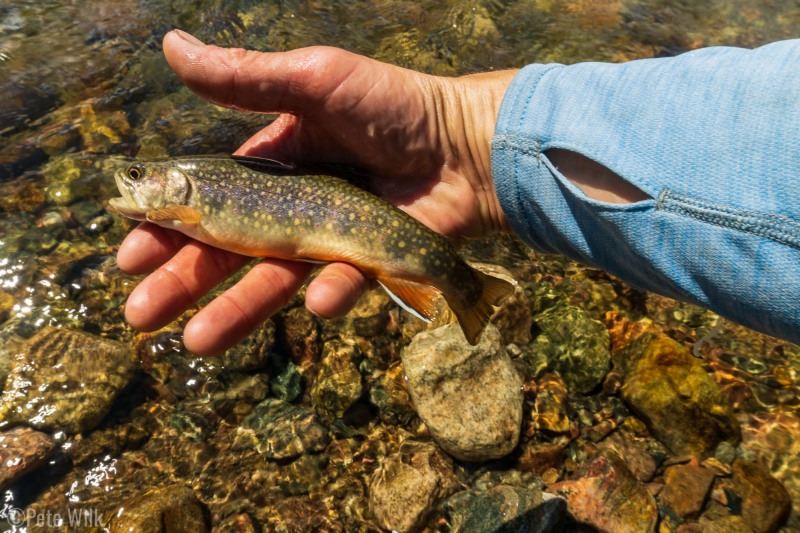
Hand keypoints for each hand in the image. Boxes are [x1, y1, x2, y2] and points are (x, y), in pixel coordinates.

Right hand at [117, 29, 516, 354]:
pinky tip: (314, 302)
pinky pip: (345, 282)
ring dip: (236, 310)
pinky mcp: (369, 261)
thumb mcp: (316, 79)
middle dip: (184, 282)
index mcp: (273, 165)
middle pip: (229, 251)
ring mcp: (329, 239)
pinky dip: (331, 292)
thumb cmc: (394, 104)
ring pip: (275, 280)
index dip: (168, 227)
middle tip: (141, 316)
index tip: (130, 255)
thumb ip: (247, 78)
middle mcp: (293, 207)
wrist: (470, 140)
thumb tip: (171, 46)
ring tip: (195, 341)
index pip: (207, 201)